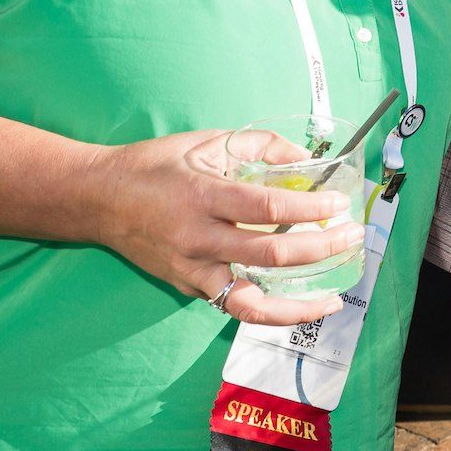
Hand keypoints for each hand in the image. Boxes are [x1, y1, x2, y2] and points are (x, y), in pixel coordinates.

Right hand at [82, 129, 361, 325]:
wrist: (99, 199)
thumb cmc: (155, 166)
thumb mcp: (207, 141)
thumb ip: (260, 146)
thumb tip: (305, 157)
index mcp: (203, 197)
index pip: (267, 209)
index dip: (309, 209)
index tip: (338, 204)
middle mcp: (197, 240)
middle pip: (270, 256)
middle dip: (320, 250)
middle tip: (351, 238)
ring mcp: (191, 270)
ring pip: (250, 303)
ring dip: (297, 306)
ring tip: (331, 301)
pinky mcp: (187, 287)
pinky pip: (232, 305)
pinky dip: (267, 310)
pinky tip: (296, 304)